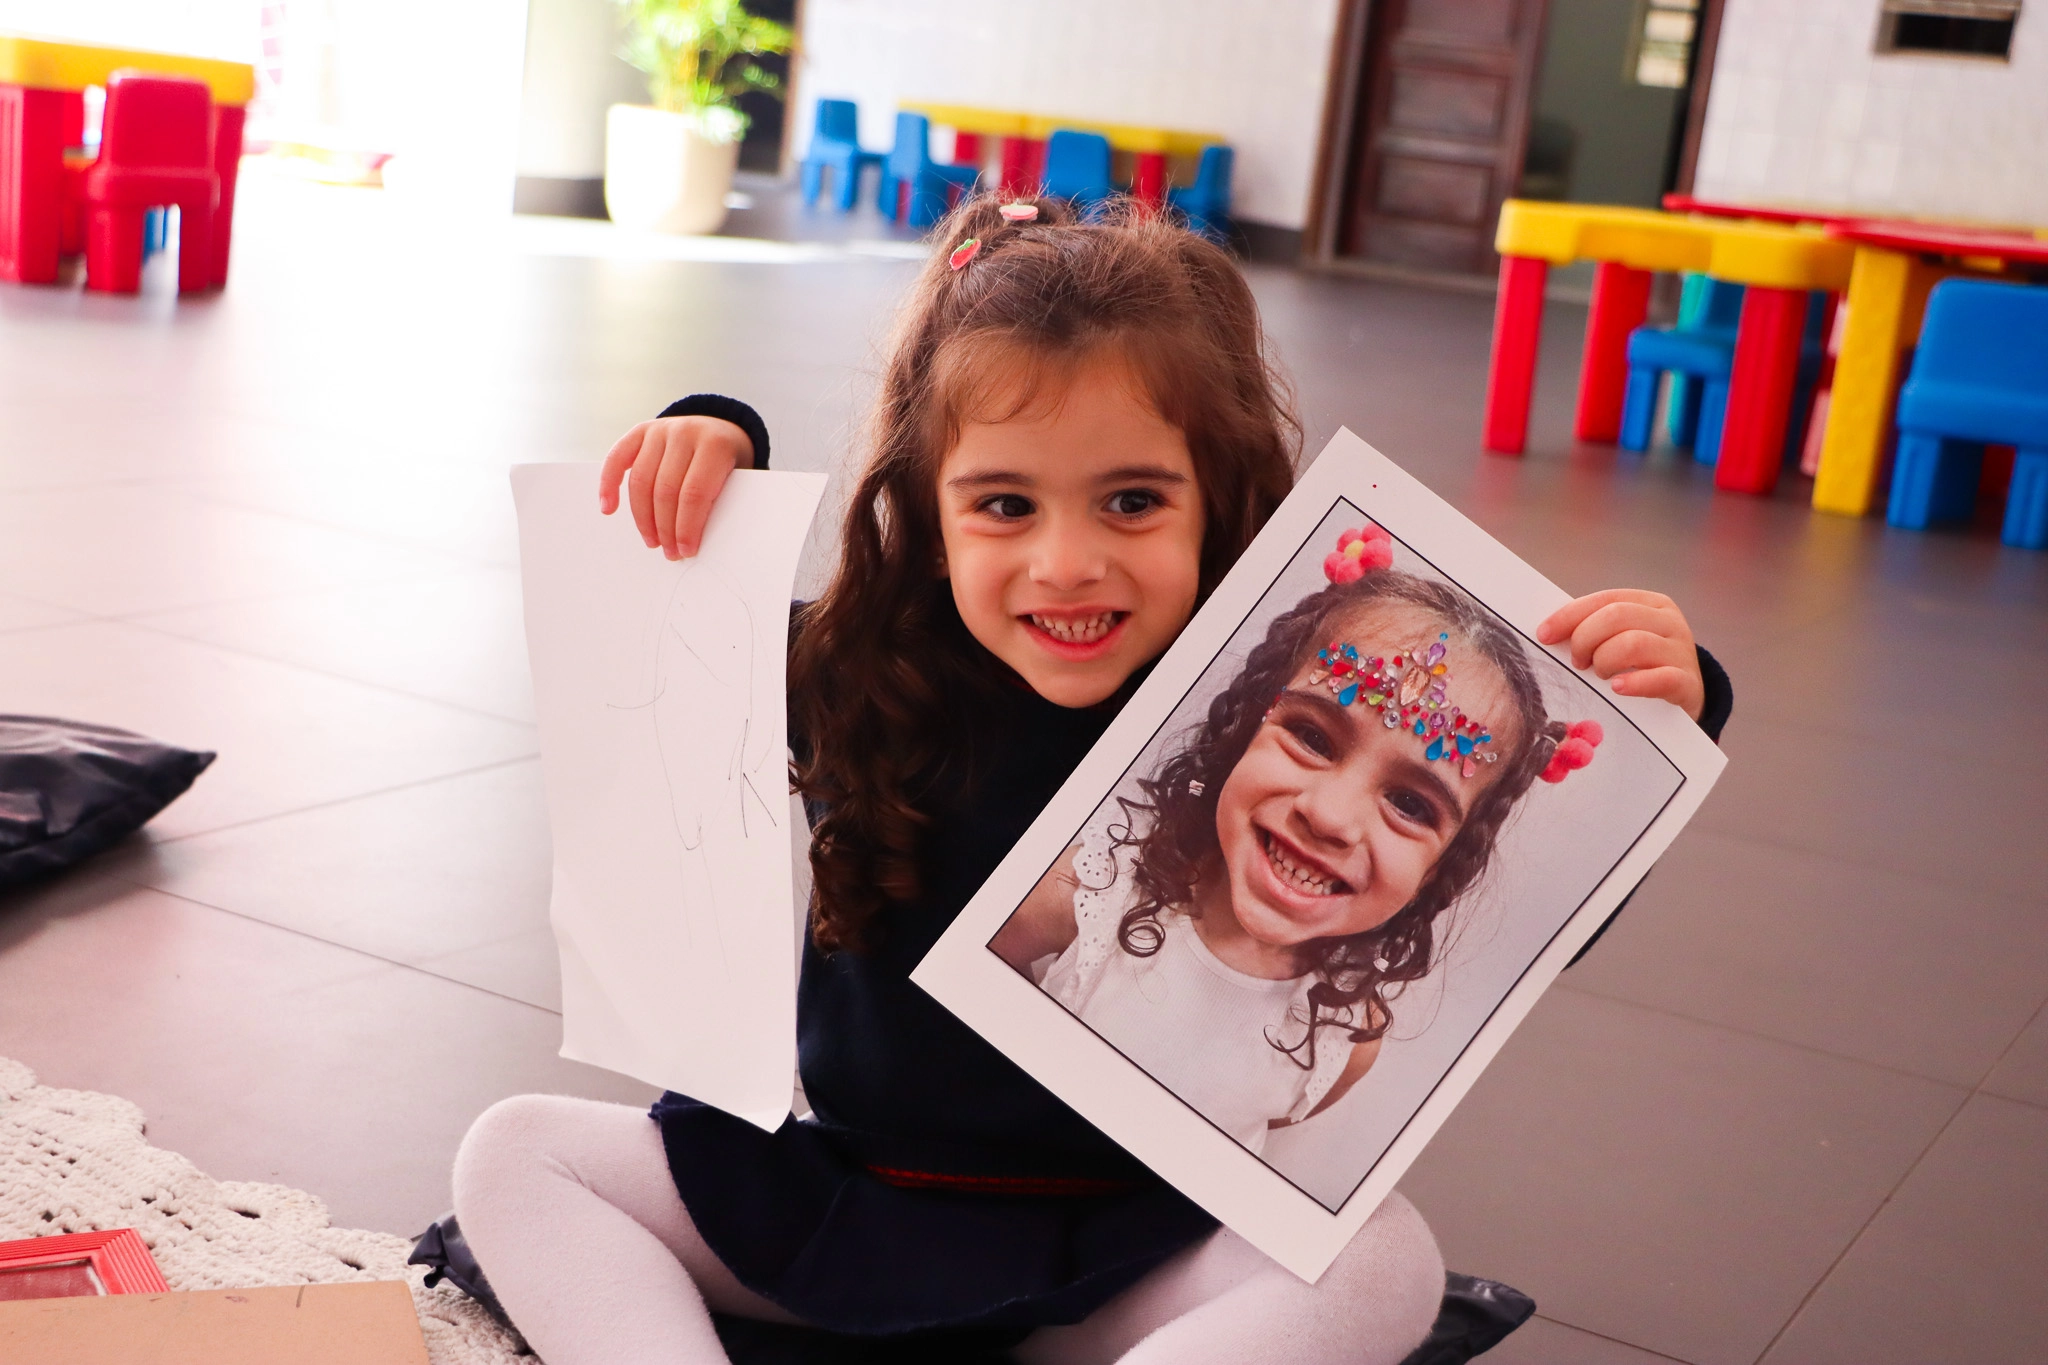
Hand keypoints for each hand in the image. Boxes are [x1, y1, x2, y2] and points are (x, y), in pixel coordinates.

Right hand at [597, 416, 754, 558]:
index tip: (686, 550)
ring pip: (642, 480)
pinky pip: (617, 458)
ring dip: (643, 518)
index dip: (687, 527)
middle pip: (666, 490)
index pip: (695, 493)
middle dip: (665, 528)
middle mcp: (685, 433)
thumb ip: (718, 500)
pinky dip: (609, 484)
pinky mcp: (642, 430)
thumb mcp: (736, 476)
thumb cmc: (727, 461)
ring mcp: (661, 429)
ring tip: (652, 540)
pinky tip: (609, 509)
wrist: (721, 427)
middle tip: (670, 552)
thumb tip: (691, 540)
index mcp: (715, 445)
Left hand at [1537, 589, 1703, 719]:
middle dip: (1585, 638)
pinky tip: (1617, 688)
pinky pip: (1660, 678)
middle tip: (1578, 662)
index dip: (1570, 615)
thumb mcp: (1622, 640)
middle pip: (1617, 616)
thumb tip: (1549, 632)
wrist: (1686, 697)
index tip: (1544, 635)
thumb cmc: (1642, 666)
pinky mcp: (1688, 682)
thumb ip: (1595, 631)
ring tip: (1601, 676)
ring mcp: (1681, 651)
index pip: (1605, 599)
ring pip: (1633, 643)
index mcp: (1651, 604)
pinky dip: (1634, 683)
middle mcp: (1669, 622)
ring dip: (1605, 660)